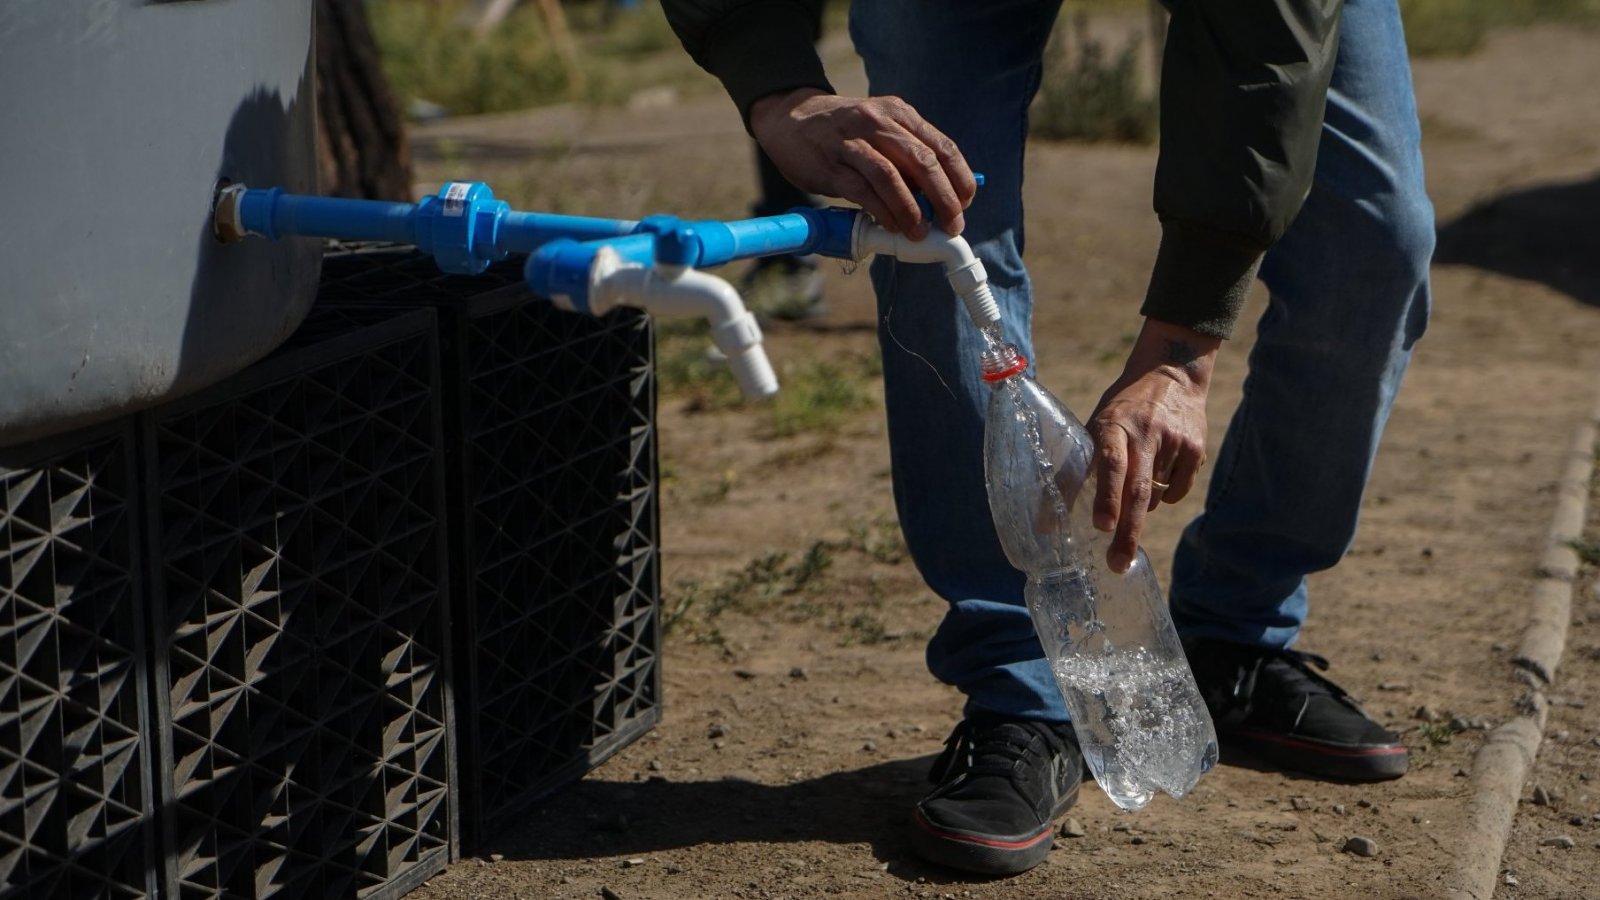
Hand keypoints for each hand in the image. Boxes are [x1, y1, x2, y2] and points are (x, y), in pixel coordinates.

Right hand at [748, 88, 976, 239]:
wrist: (789, 118)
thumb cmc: (842, 132)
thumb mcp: (880, 129)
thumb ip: (907, 155)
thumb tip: (939, 195)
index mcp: (898, 114)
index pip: (942, 146)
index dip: (959, 178)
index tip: (965, 203)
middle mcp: (878, 123)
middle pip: (923, 161)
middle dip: (944, 198)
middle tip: (952, 224)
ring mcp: (852, 142)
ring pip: (892, 176)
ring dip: (911, 209)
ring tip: (920, 232)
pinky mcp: (830, 164)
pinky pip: (862, 190)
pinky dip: (882, 211)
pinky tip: (891, 226)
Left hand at [1088, 319, 1219, 572]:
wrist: (1172, 373)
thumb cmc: (1122, 409)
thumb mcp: (1095, 425)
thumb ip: (1077, 468)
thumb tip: (1048, 522)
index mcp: (1113, 425)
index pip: (1110, 464)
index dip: (1106, 497)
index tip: (1101, 526)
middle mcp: (1145, 434)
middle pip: (1137, 491)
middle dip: (1126, 532)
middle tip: (1117, 563)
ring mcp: (1174, 442)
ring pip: (1154, 497)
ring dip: (1138, 509)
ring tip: (1131, 491)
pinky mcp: (1196, 451)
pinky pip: (1176, 492)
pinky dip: (1163, 497)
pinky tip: (1158, 476)